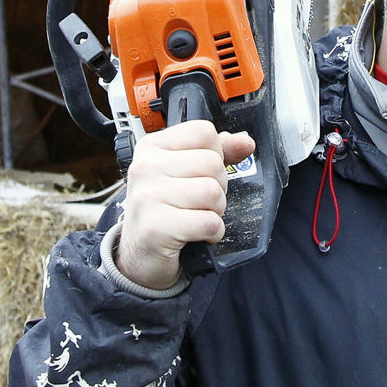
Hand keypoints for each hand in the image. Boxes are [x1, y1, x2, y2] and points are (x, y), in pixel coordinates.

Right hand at [115, 121, 255, 290]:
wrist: (140, 254)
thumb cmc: (163, 210)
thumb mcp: (184, 173)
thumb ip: (216, 153)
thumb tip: (246, 142)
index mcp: (152, 147)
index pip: (204, 132)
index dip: (215, 154)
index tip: (200, 173)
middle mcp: (145, 167)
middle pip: (212, 163)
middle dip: (218, 187)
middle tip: (199, 202)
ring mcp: (148, 197)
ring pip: (212, 192)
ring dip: (215, 211)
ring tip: (197, 217)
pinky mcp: (157, 227)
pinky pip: (209, 222)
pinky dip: (213, 232)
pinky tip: (198, 234)